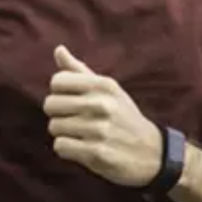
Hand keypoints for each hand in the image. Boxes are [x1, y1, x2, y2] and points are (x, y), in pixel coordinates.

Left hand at [42, 46, 162, 186]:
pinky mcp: (96, 152)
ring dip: (63, 133)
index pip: (58, 81)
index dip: (58, 92)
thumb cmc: (123, 116)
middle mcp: (102, 104)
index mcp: (104, 85)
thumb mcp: (109, 89)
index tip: (70, 100)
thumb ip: (80, 71)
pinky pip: (60, 146)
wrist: (151, 151)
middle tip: (73, 119)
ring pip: (54, 126)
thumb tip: (58, 49)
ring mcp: (100, 129)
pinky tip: (81, 147)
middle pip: (51, 104)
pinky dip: (67, 149)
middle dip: (57, 114)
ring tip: (80, 134)